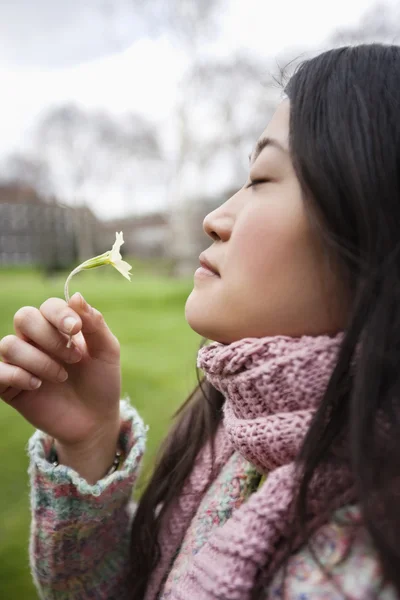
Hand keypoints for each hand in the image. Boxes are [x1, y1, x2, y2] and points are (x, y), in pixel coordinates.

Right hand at [0, 293, 120, 449]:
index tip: (76, 329)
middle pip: (24, 317)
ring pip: (9, 345)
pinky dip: (17, 375)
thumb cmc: (102, 382)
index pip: (48, 306)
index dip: (59, 313)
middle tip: (74, 358)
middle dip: (49, 336)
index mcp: (58, 328)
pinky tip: (38, 385)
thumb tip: (77, 296)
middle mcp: (36, 341)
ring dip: (39, 360)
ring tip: (62, 377)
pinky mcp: (10, 387)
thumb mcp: (107, 351)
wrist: (96, 420)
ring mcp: (21, 363)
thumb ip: (94, 323)